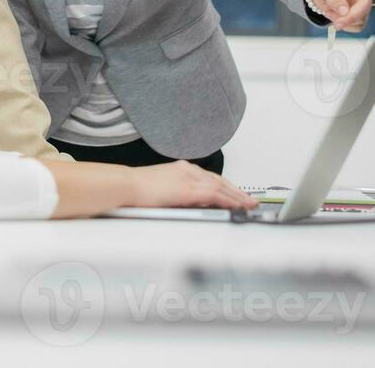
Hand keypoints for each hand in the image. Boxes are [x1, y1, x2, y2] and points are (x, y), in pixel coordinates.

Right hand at [127, 161, 258, 210]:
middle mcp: (187, 170)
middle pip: (219, 180)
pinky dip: (229, 200)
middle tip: (249, 200)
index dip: (225, 186)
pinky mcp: (190, 189)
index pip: (209, 177)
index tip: (234, 193)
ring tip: (249, 205)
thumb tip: (188, 205)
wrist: (126, 186)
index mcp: (180, 168)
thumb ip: (177, 193)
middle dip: (236, 191)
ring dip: (237, 196)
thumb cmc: (135, 190)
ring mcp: (189, 178)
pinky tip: (237, 206)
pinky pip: (216, 195)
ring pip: (221, 187)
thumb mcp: (160, 188)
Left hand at [307, 0, 374, 32]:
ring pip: (361, 19)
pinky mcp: (359, 15)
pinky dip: (346, 26)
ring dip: (347, 22)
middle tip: (337, 23)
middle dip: (351, 17)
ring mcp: (361, 4)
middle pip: (365, 7)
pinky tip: (338, 19)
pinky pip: (357, 26)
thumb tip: (343, 10)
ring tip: (333, 14)